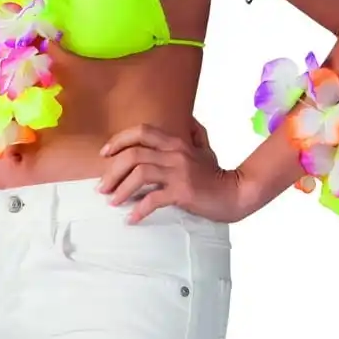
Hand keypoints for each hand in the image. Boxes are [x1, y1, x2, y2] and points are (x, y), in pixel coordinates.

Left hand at [98, 123, 246, 224]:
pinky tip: (131, 219)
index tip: (104, 154)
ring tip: (112, 202)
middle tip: (102, 186)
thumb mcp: (204, 148)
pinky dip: (139, 210)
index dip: (119, 140)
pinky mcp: (182, 192)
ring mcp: (178, 172)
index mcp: (175, 142)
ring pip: (140, 174)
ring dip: (121, 189)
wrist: (236, 193)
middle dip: (112, 170)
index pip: (141, 131)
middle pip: (134, 154)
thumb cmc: (216, 173)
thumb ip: (193, 132)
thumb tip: (187, 119)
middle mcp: (174, 153)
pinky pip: (154, 199)